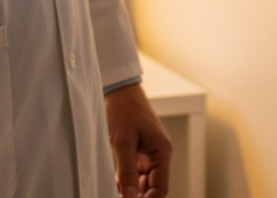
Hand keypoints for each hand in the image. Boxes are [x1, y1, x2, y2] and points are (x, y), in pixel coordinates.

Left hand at [105, 83, 171, 197]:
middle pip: (152, 186)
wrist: (117, 88)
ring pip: (143, 180)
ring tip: (115, 192)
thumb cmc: (123, 109)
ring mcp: (148, 152)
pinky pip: (135, 171)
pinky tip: (115, 183)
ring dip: (130, 188)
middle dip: (137, 195)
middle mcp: (158, 154)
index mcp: (162, 151)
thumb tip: (130, 197)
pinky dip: (126, 178)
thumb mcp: (122, 142)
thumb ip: (127, 172)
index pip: (161, 188)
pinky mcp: (137, 149)